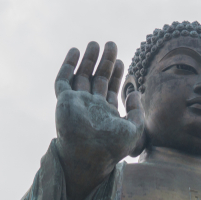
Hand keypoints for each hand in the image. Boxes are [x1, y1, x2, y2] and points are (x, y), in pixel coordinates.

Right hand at [54, 41, 145, 165]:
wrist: (90, 155)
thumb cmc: (112, 147)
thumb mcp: (134, 129)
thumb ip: (137, 111)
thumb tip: (136, 92)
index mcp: (106, 113)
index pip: (111, 88)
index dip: (116, 74)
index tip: (121, 61)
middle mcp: (91, 106)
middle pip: (97, 78)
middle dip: (104, 62)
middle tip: (111, 44)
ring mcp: (77, 103)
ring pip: (81, 76)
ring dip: (88, 60)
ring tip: (95, 43)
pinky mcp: (64, 101)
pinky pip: (63, 80)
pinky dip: (68, 65)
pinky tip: (75, 51)